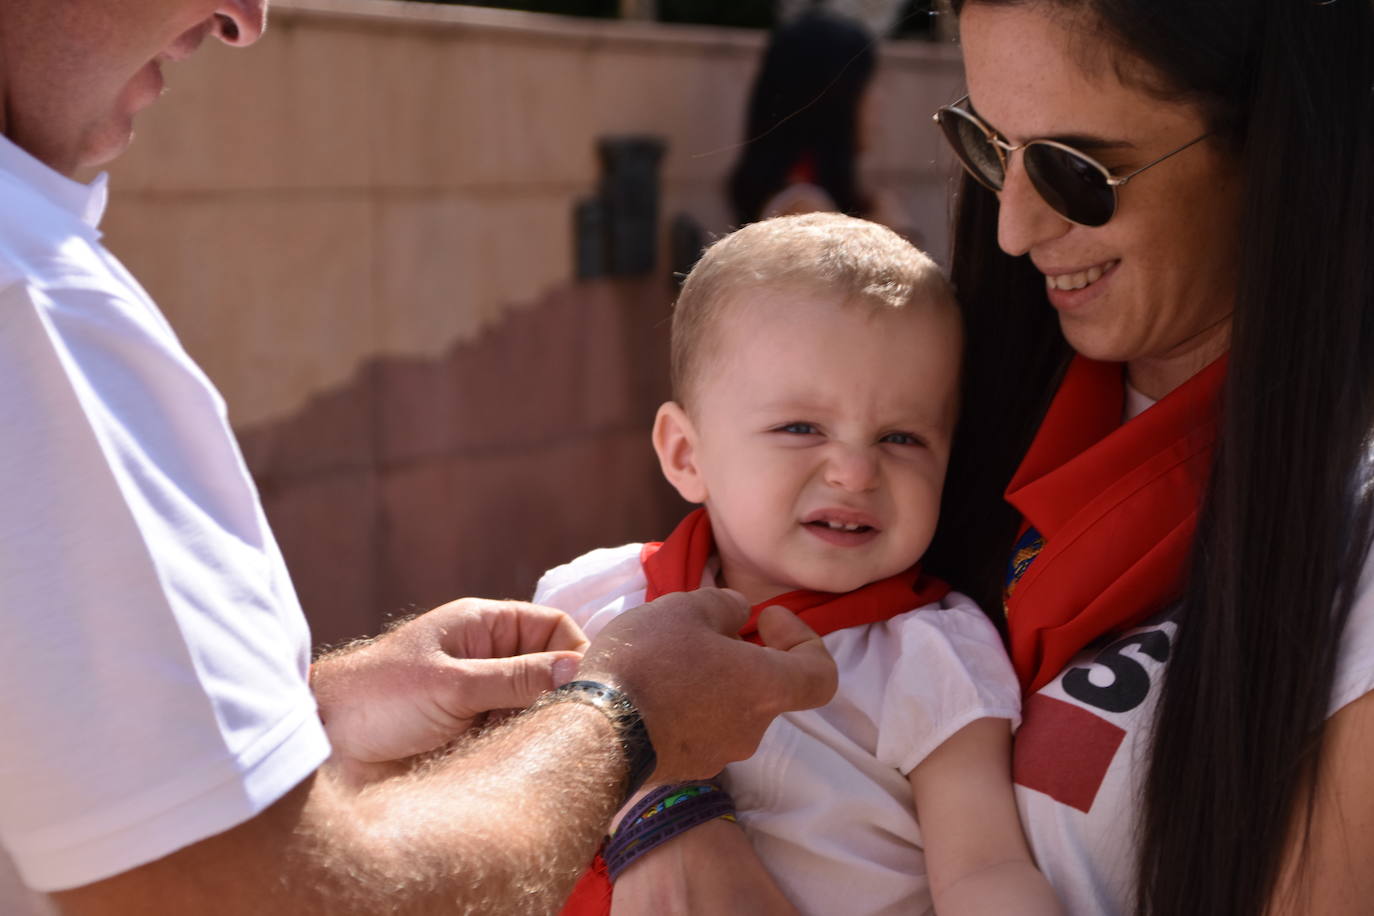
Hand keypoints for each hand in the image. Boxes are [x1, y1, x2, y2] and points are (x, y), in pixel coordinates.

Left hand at [312, 598, 587, 780]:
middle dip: (568, 694)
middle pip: (551, 670)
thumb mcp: (451, 684)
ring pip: (537, 708)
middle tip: (585, 727)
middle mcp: (488, 659)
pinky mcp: (473, 737)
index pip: (553, 628)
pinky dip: (527, 750)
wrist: (320, 745)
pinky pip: (515, 738)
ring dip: (547, 727)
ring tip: (559, 750)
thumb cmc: (375, 698)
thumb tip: (579, 669)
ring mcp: (482, 700)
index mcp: (484, 627)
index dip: (578, 652)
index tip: (592, 688)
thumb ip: (515, 678)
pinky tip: (533, 765)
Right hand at [577, 589, 836, 781]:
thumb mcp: (686, 607)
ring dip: (712, 679)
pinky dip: (688, 705)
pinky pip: (699, 729)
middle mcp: (752, 728)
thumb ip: (725, 605)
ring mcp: (719, 754)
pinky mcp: (686, 768)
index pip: (821, 676)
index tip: (766, 620)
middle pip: (766, 687)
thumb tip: (737, 614)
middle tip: (703, 628)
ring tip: (666, 654)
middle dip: (743, 654)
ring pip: (730, 707)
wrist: (593, 733)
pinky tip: (651, 685)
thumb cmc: (647, 662)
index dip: (804, 640)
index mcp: (765, 688)